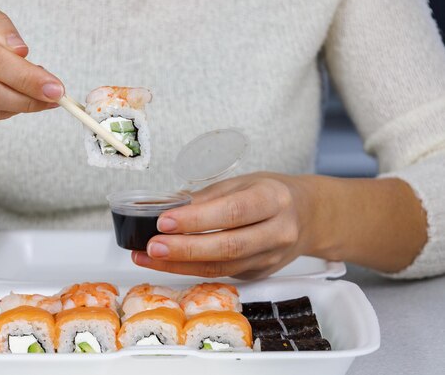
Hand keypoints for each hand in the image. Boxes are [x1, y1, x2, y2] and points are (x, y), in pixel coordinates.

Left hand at [132, 173, 316, 278]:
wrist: (308, 216)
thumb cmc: (271, 193)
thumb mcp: (243, 183)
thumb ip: (208, 197)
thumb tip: (166, 209)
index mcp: (273, 199)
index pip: (233, 212)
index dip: (197, 219)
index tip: (164, 221)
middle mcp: (277, 231)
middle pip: (228, 246)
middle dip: (185, 249)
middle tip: (152, 246)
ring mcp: (271, 257)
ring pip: (221, 266)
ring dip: (180, 265)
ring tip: (148, 257)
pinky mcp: (260, 273)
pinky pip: (222, 273)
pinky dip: (191, 270)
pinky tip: (167, 264)